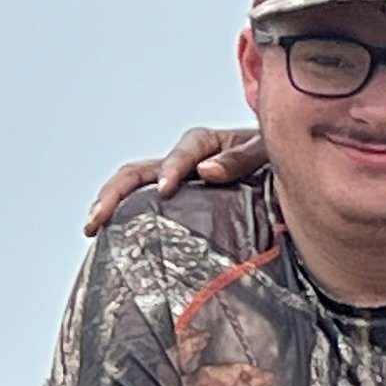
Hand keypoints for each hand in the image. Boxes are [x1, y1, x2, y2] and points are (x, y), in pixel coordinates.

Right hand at [85, 125, 268, 236]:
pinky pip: (150, 211)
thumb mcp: (268, 153)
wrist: (292, 178)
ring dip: (112, 204)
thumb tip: (206, 171)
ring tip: (92, 227)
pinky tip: (113, 240)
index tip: (167, 189)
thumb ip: (242, 158)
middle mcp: (187, 163)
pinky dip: (128, 221)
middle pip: (142, 170)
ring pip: (137, 189)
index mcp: (209, 145)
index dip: (173, 168)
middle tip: (99, 216)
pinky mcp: (182, 208)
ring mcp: (180, 186)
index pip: (184, 151)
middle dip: (117, 190)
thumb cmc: (281, 161)